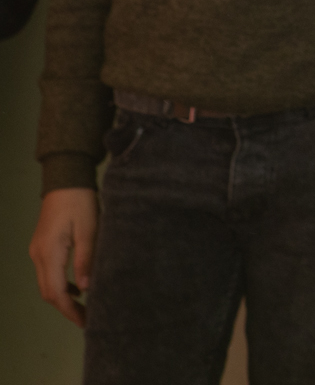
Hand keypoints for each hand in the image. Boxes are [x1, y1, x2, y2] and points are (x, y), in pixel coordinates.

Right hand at [29, 188, 97, 325]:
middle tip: (88, 318)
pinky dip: (61, 284)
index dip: (69, 310)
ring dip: (63, 297)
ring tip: (85, 306)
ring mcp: (37, 251)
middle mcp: (38, 255)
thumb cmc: (81, 202)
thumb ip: (86, 259)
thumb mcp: (89, 230)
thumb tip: (86, 289)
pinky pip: (49, 272)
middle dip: (66, 308)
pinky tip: (78, 286)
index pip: (56, 292)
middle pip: (48, 292)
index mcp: (49, 253)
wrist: (66, 180)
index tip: (85, 321)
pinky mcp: (42, 246)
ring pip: (47, 284)